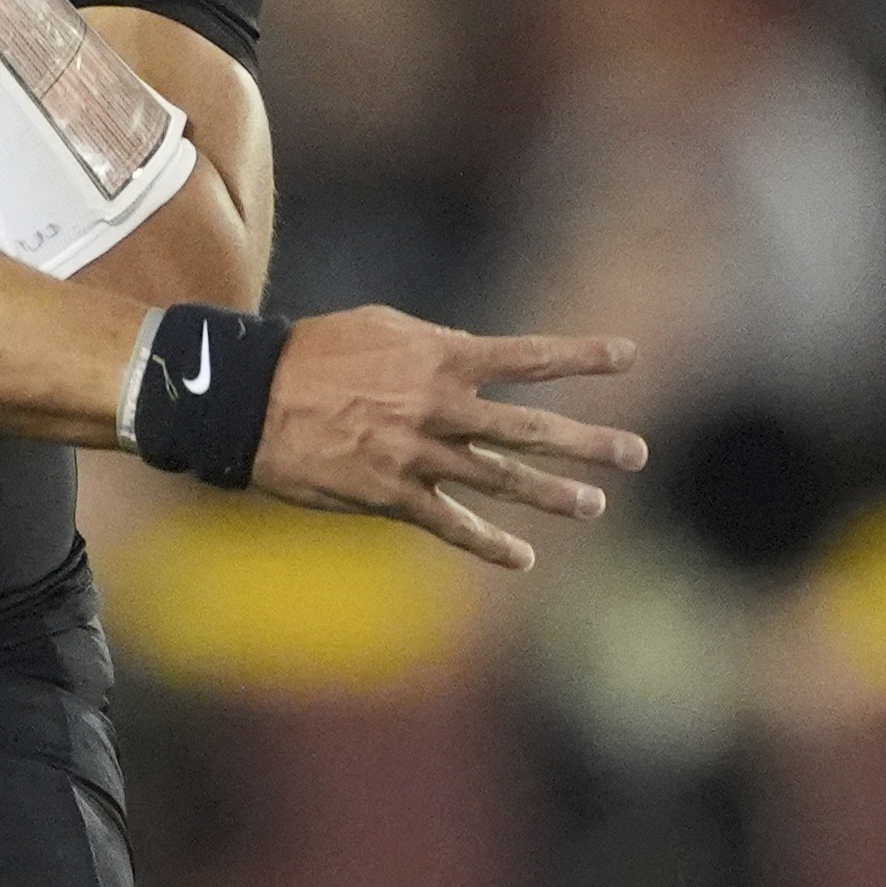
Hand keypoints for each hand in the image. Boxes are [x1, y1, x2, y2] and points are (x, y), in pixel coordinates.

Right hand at [251, 311, 646, 571]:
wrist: (250, 398)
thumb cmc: (314, 351)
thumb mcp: (381, 328)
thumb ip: (437, 345)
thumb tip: (479, 359)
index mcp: (439, 358)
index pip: (526, 357)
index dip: (581, 357)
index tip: (628, 356)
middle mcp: (439, 407)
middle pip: (530, 428)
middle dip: (588, 442)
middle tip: (635, 452)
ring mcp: (418, 455)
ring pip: (502, 480)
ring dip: (554, 495)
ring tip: (594, 505)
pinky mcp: (392, 496)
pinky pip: (452, 525)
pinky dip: (490, 544)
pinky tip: (523, 558)